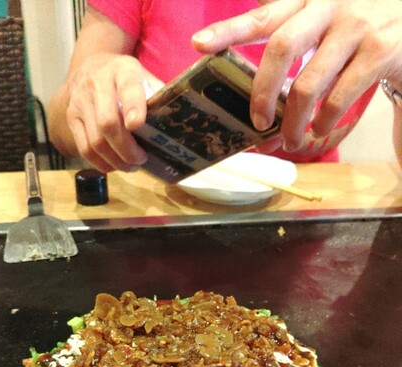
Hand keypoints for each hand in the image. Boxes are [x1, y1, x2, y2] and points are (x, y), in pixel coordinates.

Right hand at [66, 53, 163, 171]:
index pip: (128, 87)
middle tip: (140, 159)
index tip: (138, 125)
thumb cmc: (123, 79)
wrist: (89, 69)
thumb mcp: (143, 76)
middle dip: (126, 149)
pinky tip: (114, 165)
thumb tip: (178, 120)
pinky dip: (101, 163)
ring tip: (130, 166)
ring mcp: (80, 102)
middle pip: (108, 123)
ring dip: (116, 160)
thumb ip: (158, 95)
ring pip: (96, 141)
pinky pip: (84, 148)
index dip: (133, 107)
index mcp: (122, 71)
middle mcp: (97, 84)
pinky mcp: (71, 118)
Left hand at [192, 0, 401, 152]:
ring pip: (309, 83)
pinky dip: (324, 120)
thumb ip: (295, 35)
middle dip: (262, 92)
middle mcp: (331, 5)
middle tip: (256, 121)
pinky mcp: (379, 51)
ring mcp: (357, 27)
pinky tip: (319, 128)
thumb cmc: (361, 26)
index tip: (198, 45)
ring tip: (288, 140)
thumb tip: (259, 90)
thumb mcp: (327, 17)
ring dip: (293, 121)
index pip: (263, 15)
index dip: (229, 31)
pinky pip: (339, 97)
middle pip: (282, 49)